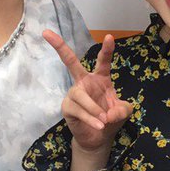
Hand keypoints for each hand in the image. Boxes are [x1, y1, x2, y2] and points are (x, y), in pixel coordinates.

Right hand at [44, 31, 132, 154]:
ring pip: (80, 95)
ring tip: (104, 120)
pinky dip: (89, 118)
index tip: (109, 36)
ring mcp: (74, 93)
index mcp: (100, 78)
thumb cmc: (110, 118)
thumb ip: (122, 109)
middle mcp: (84, 82)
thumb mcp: (123, 112)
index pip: (103, 61)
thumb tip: (109, 113)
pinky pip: (77, 109)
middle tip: (46, 32)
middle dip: (59, 46)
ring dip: (93, 108)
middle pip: (70, 62)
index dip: (106, 49)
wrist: (99, 137)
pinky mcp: (67, 107)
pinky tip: (98, 125)